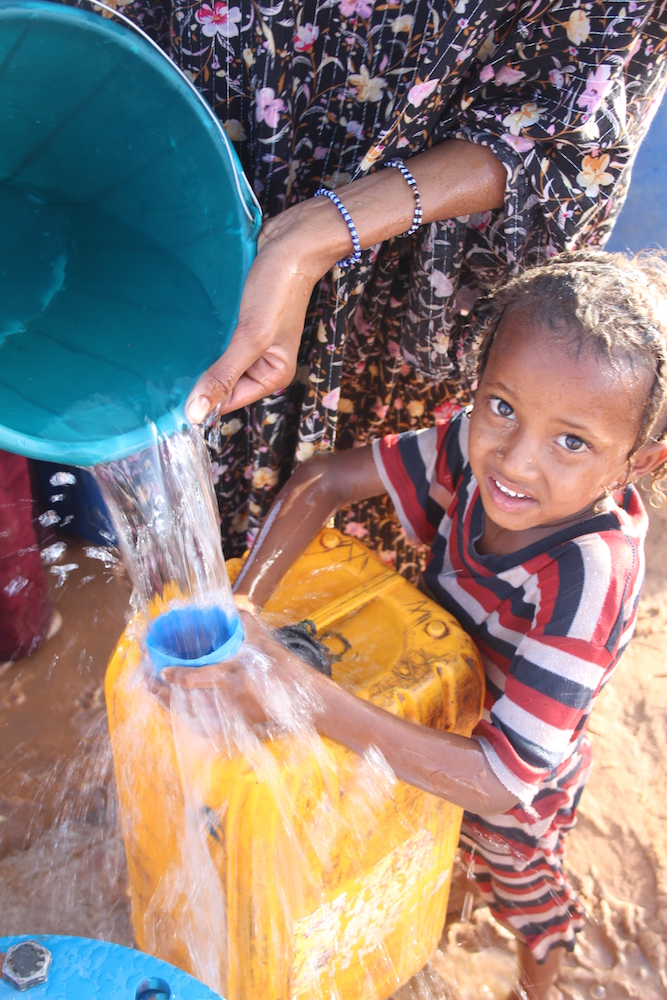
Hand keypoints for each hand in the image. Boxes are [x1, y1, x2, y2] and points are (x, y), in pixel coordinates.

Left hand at [160, 610, 317, 727]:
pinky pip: (204, 724)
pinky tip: (178, 708)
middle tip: (147, 681)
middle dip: (162, 691)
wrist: (307, 701)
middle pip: (184, 699)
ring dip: (169, 703)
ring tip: (155, 692)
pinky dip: (188, 716)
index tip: (158, 669)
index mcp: (231, 676)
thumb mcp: (265, 642)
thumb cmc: (285, 670)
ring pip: (191, 713)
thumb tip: (230, 605)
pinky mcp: (236, 726)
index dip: (173, 675)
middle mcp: (225, 698)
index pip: (193, 678)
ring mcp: (230, 715)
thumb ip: (245, 621)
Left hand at [185, 198, 349, 421]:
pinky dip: (200, 337)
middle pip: (220, 382)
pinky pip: (215, 338)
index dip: (201, 400)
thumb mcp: (252, 337)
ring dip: (195, 356)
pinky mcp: (239, 321)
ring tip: (165, 352)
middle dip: (196, 378)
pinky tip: (180, 332)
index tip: (167, 397)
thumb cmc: (279, 289)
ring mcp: (249, 341)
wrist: (291, 240)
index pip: (228, 401)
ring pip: (214, 359)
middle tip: (160, 373)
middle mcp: (261, 363)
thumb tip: (196, 415)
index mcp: (271, 376)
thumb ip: (224, 375)